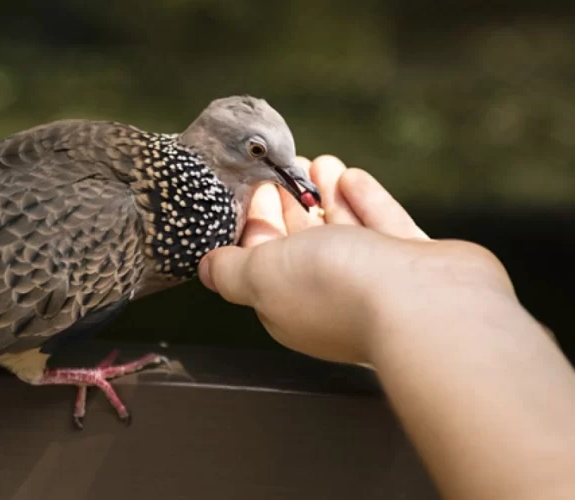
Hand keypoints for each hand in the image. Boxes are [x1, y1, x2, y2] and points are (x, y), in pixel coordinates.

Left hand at [199, 156, 510, 363]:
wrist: (427, 305)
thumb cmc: (338, 289)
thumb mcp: (262, 275)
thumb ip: (232, 270)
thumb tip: (206, 270)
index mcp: (288, 302)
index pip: (264, 258)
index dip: (257, 221)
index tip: (257, 188)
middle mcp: (331, 294)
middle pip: (304, 242)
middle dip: (292, 203)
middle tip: (286, 167)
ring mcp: (376, 280)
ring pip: (345, 230)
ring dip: (327, 194)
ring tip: (319, 160)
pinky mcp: (414, 263)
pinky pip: (383, 225)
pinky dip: (364, 200)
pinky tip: (351, 177)